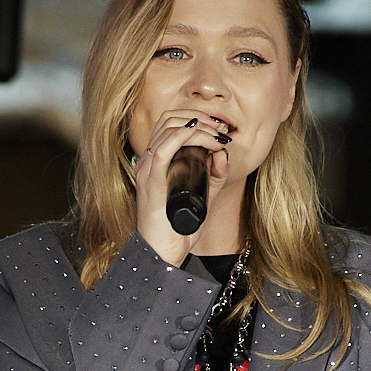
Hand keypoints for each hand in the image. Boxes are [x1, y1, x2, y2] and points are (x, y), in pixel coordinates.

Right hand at [132, 110, 232, 265]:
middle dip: (199, 117)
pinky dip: (187, 137)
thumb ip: (214, 175)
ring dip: (198, 126)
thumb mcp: (203, 196)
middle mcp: (148, 161)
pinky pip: (164, 148)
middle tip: (220, 130)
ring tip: (217, 137)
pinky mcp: (151, 181)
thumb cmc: (177, 228)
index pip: (170, 123)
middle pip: (169, 119)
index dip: (196, 118)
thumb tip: (223, 153)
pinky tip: (206, 142)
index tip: (219, 129)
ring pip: (168, 128)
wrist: (162, 253)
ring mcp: (147, 170)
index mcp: (156, 161)